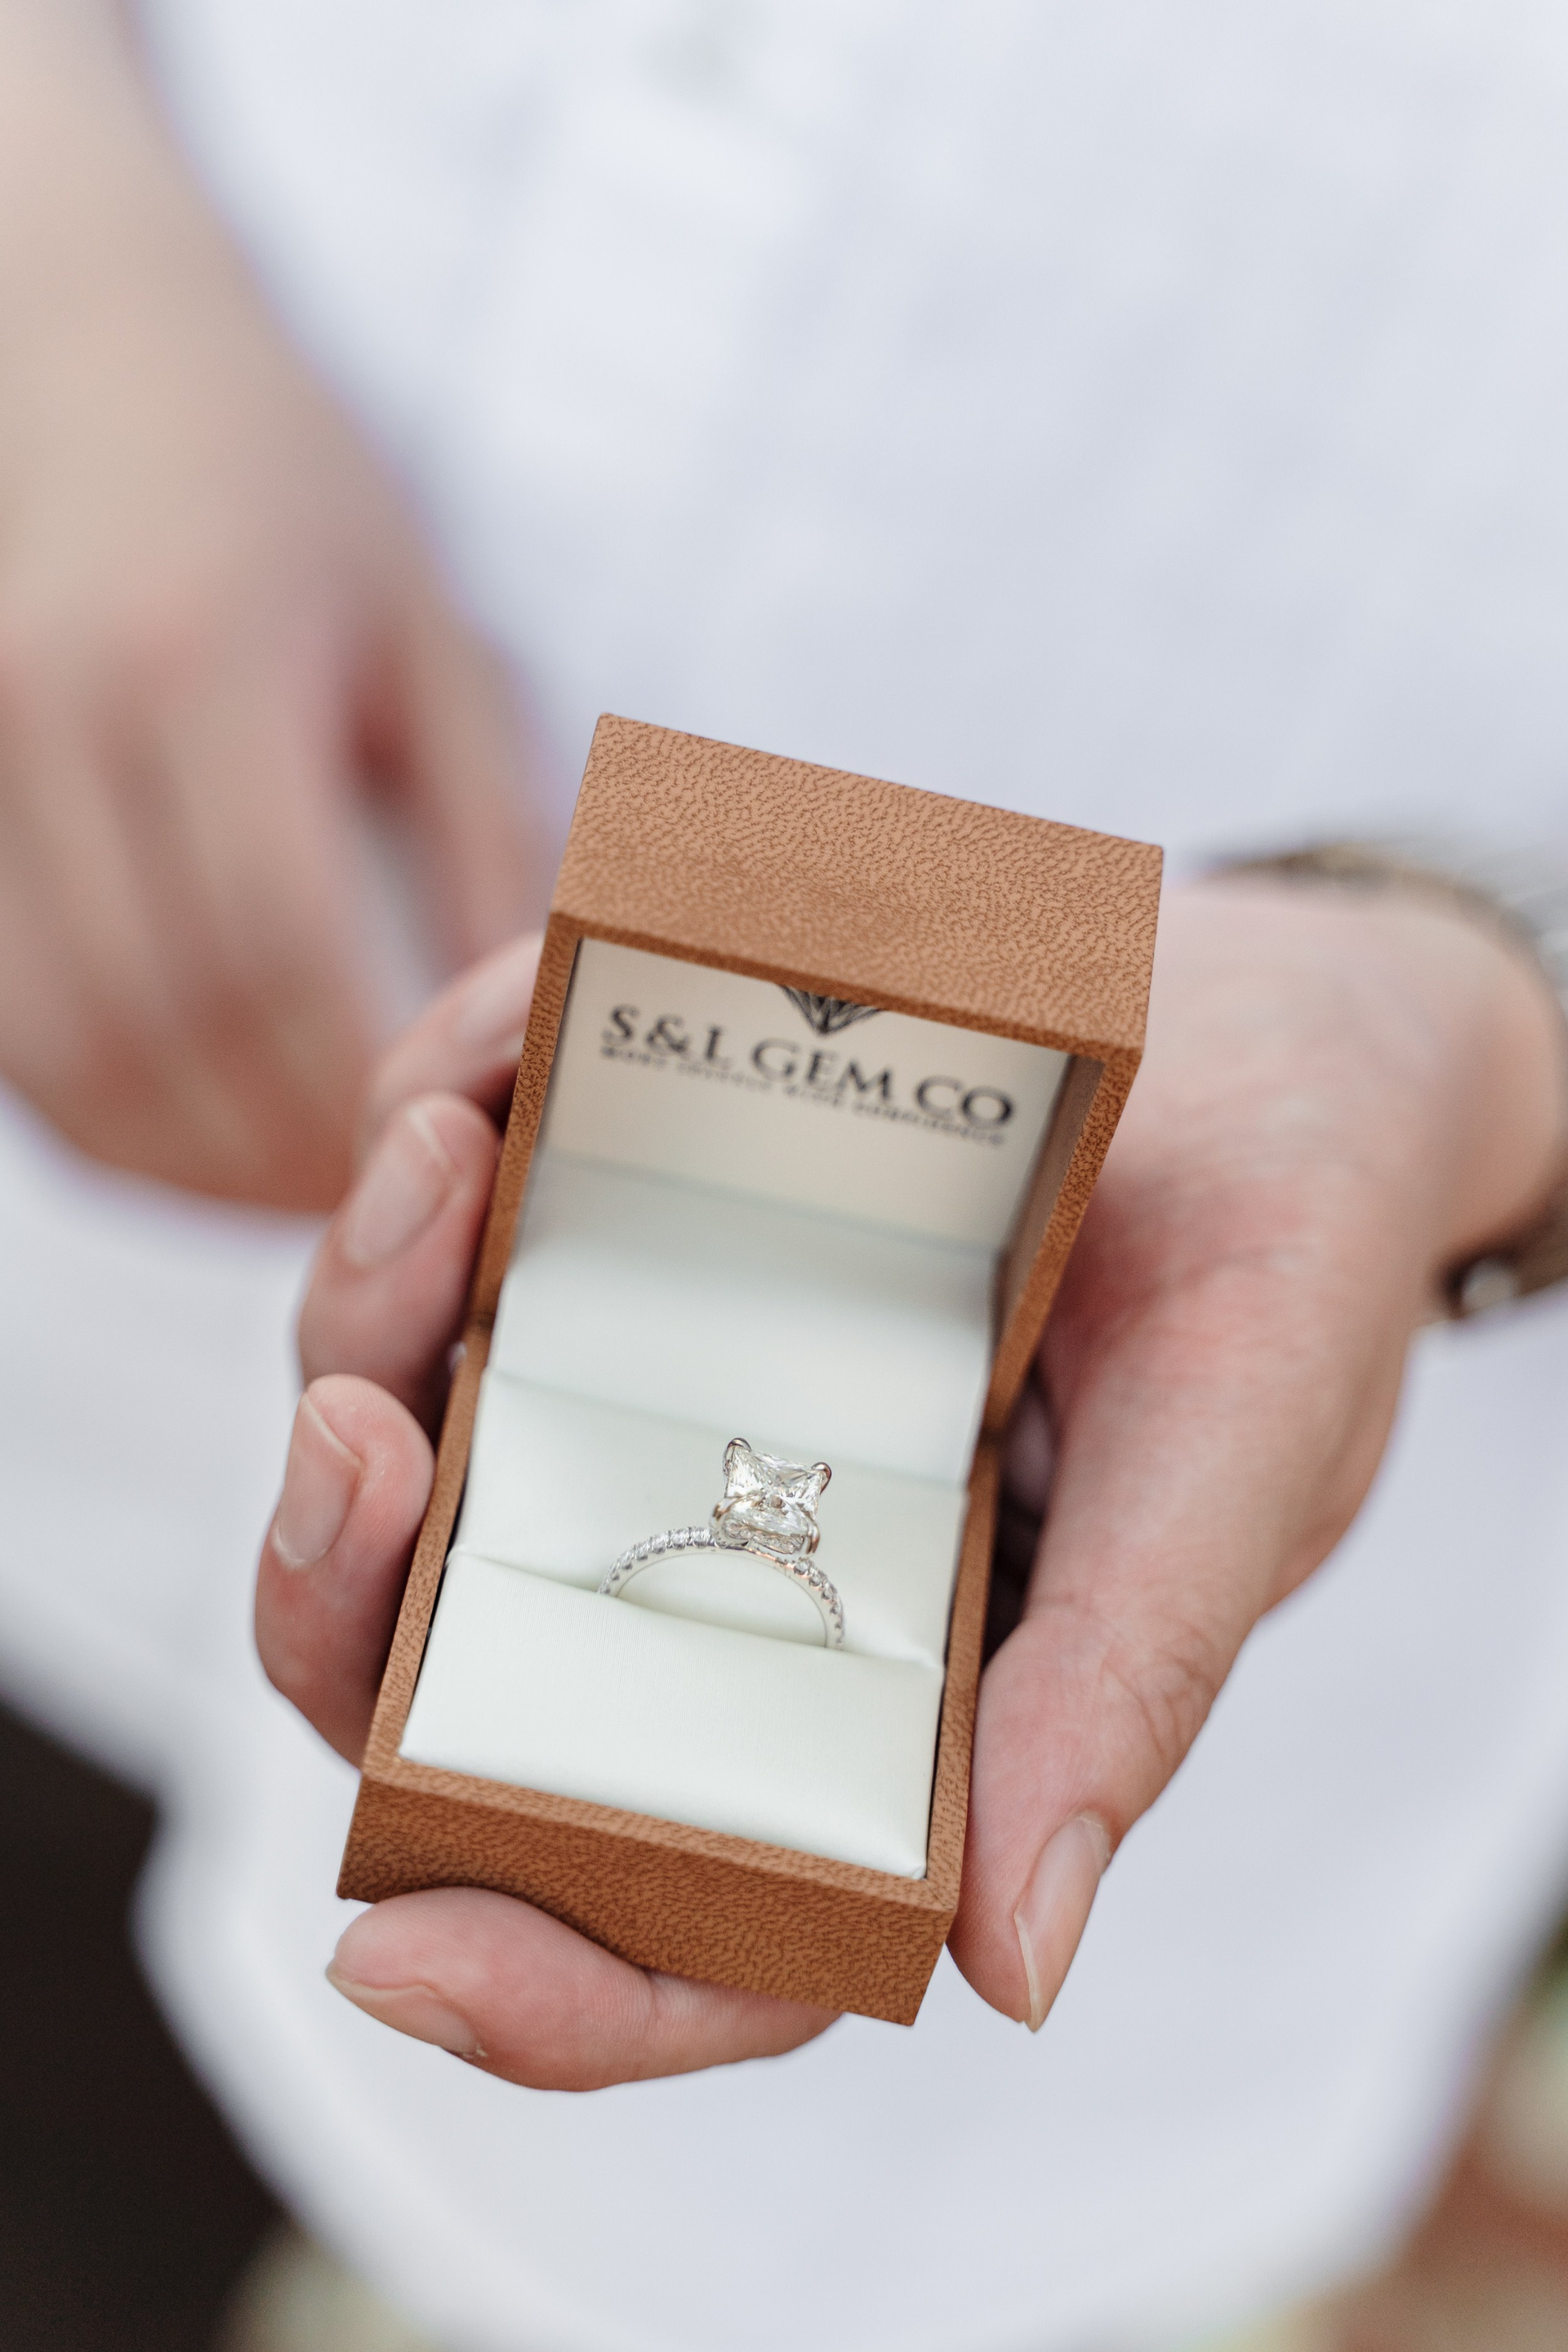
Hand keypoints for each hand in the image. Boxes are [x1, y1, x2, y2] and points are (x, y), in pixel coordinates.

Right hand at [0, 1, 536, 1206]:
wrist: (92, 354)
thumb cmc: (290, 495)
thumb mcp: (427, 636)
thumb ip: (482, 827)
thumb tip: (523, 1022)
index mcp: (206, 661)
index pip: (270, 943)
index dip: (342, 1090)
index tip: (422, 1163)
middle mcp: (59, 713)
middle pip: (153, 1017)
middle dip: (264, 1153)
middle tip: (368, 1214)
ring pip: (54, 1047)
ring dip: (171, 1162)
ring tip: (283, 1200)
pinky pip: (3, 1021)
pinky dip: (92, 1116)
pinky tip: (188, 1142)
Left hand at [255, 883, 1565, 2083]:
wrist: (1285, 1034)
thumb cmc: (1283, 1266)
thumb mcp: (1234, 1462)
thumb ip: (1121, 1685)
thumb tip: (1013, 1974)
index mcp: (880, 1695)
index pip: (682, 1911)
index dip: (536, 1984)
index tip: (389, 1950)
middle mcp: (730, 1565)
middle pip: (457, 1669)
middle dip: (347, 1592)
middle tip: (355, 1441)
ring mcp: (655, 1396)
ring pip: (421, 1431)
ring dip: (370, 1320)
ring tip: (436, 1161)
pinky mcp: (622, 1228)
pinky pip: (465, 1227)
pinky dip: (439, 1143)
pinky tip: (487, 1064)